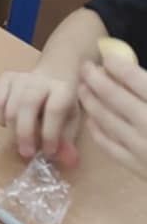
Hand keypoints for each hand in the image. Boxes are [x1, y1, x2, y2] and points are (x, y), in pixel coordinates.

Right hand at [0, 69, 80, 165]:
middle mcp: (41, 80)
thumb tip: (68, 161)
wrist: (53, 77)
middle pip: (27, 103)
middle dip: (25, 132)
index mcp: (63, 89)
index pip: (54, 109)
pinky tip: (7, 124)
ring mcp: (21, 77)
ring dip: (13, 128)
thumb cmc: (62, 105)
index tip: (49, 152)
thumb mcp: (71, 122)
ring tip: (21, 140)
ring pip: (10, 105)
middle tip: (26, 153)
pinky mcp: (6, 78)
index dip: (50, 133)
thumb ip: (67, 141)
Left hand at [79, 40, 146, 178]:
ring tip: (82, 88)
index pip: (134, 78)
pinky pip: (108, 145)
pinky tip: (91, 119)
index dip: (117, 65)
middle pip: (114, 96)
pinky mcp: (135, 166)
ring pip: (106, 119)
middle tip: (85, 67)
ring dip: (91, 101)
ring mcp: (140, 147)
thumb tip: (133, 73)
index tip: (106, 56)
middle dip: (96, 79)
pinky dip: (97, 130)